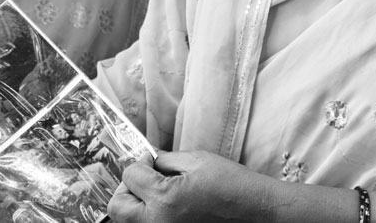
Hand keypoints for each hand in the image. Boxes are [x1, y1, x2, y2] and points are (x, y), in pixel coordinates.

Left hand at [107, 150, 271, 221]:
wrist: (257, 214)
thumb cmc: (232, 186)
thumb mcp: (197, 161)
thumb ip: (165, 160)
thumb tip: (147, 159)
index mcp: (164, 198)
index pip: (130, 175)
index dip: (141, 162)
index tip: (152, 161)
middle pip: (118, 207)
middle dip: (128, 188)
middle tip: (145, 180)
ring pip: (128, 222)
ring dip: (136, 206)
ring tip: (156, 196)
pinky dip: (151, 217)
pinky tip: (168, 209)